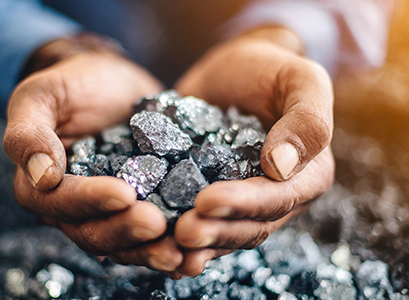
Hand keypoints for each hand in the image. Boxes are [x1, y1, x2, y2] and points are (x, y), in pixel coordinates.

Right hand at [3, 41, 181, 271]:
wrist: (112, 82)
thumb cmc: (72, 84)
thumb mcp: (41, 95)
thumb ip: (29, 133)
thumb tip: (43, 178)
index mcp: (42, 186)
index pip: (60, 202)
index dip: (90, 201)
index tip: (124, 193)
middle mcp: (75, 207)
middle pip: (94, 232)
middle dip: (126, 232)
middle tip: (158, 224)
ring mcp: (110, 211)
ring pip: (125, 241)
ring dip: (151, 250)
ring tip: (180, 253)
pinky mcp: (142, 206)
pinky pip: (153, 231)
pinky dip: (172, 241)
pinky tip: (194, 250)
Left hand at [170, 28, 334, 276]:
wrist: (235, 70)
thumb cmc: (270, 69)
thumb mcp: (300, 79)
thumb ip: (307, 119)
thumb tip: (282, 166)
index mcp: (307, 175)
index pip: (278, 198)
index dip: (243, 204)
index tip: (206, 201)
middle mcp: (277, 196)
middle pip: (249, 225)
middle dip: (215, 232)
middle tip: (182, 232)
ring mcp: (242, 201)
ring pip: (223, 233)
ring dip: (197, 244)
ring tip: (168, 248)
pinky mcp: (211, 195)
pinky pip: (200, 222)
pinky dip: (181, 239)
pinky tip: (160, 248)